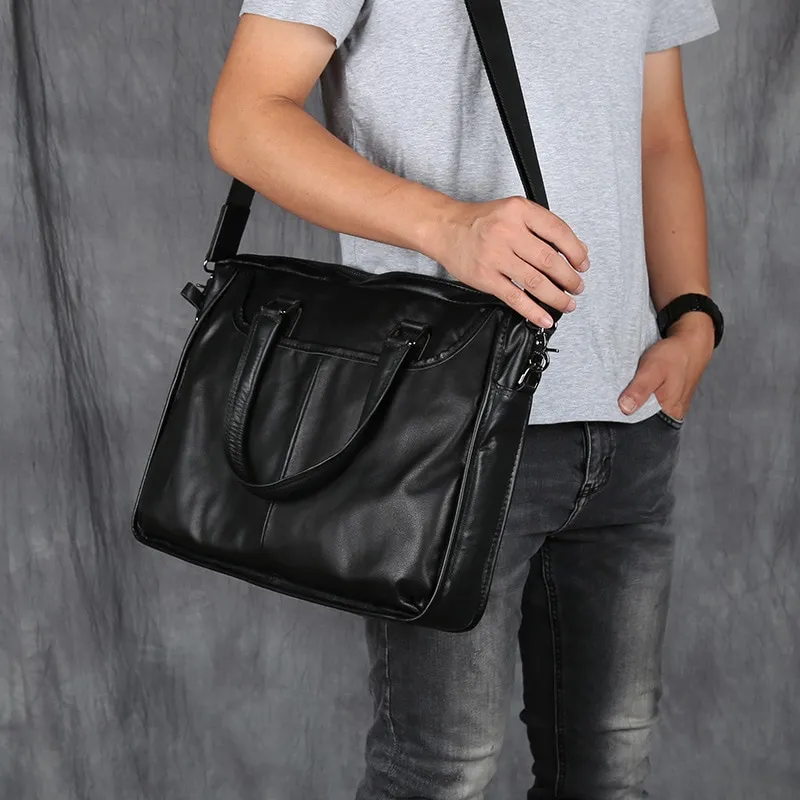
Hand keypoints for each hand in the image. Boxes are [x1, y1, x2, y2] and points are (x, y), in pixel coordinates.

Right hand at [424, 196, 589, 328]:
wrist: (445, 228)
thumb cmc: (481, 221)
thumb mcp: (513, 211)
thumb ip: (542, 227)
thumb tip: (574, 250)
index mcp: (520, 211)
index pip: (558, 231)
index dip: (575, 251)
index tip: (583, 264)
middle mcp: (508, 232)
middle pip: (549, 260)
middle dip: (569, 278)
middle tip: (577, 287)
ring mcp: (496, 256)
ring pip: (535, 281)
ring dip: (556, 297)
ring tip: (567, 303)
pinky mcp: (485, 277)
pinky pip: (515, 297)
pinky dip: (533, 311)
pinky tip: (544, 318)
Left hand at [618, 312, 715, 419]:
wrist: (691, 343)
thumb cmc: (673, 355)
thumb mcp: (653, 370)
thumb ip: (640, 390)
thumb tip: (625, 409)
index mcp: (670, 412)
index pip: (643, 427)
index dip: (627, 420)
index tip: (614, 410)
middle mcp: (673, 413)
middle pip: (645, 419)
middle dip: (631, 411)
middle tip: (621, 397)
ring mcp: (672, 405)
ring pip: (647, 410)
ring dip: (636, 402)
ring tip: (630, 391)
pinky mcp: (669, 397)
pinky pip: (652, 402)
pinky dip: (643, 396)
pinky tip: (638, 388)